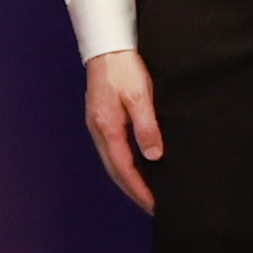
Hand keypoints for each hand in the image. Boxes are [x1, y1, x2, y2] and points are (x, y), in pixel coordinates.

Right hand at [80, 51, 164, 211]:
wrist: (107, 45)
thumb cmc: (123, 68)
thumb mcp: (140, 96)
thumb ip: (146, 127)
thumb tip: (153, 156)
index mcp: (107, 127)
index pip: (125, 169)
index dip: (140, 190)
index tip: (154, 205)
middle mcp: (99, 130)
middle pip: (115, 171)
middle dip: (133, 191)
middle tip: (151, 207)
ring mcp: (98, 125)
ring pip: (112, 162)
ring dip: (128, 180)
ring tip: (145, 192)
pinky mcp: (101, 118)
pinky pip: (113, 150)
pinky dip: (124, 164)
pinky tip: (135, 166)